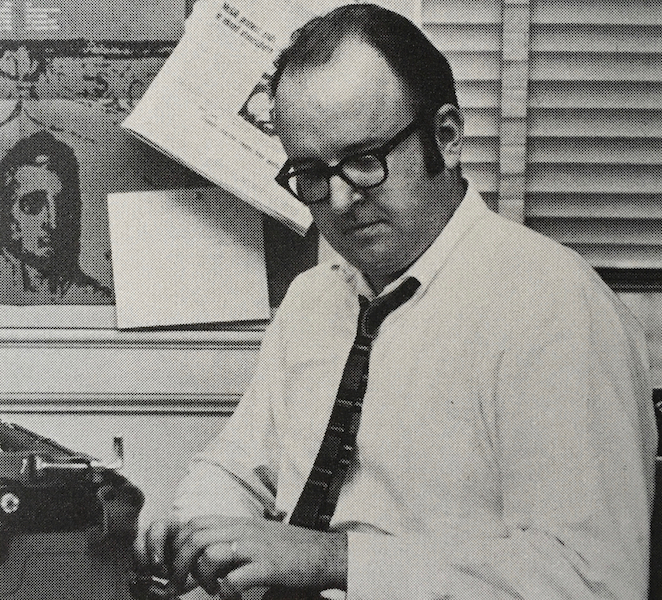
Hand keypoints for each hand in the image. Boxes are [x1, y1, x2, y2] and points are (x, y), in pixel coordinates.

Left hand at [136, 515, 347, 597]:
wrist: (325, 553)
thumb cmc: (290, 549)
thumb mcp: (257, 536)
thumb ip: (232, 540)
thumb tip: (202, 557)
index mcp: (239, 523)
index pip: (195, 523)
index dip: (177, 545)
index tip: (175, 566)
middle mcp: (244, 530)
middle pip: (195, 537)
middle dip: (178, 564)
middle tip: (180, 586)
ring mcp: (255, 547)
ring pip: (209, 554)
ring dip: (201, 577)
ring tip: (211, 590)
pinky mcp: (268, 566)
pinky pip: (234, 578)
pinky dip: (226, 591)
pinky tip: (233, 595)